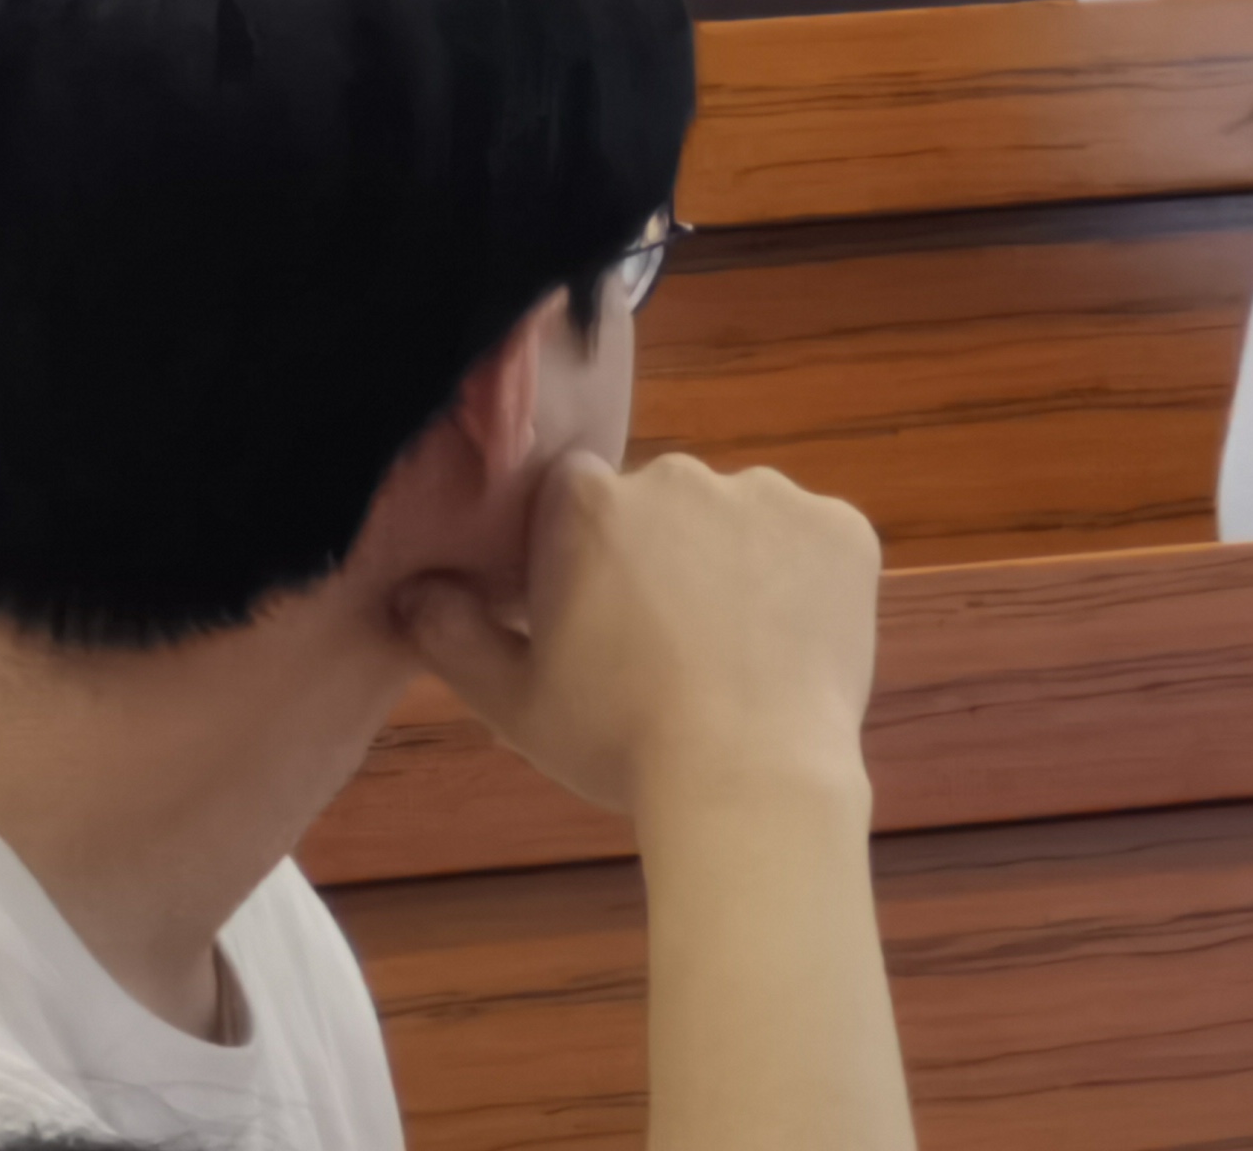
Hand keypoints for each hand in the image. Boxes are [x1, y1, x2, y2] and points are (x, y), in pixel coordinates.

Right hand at [399, 450, 881, 820]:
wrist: (751, 778)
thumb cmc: (621, 742)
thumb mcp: (514, 703)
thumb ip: (452, 636)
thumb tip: (410, 591)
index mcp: (586, 502)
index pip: (575, 501)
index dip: (583, 559)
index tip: (597, 620)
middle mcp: (675, 473)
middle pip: (662, 505)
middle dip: (665, 559)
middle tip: (671, 649)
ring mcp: (767, 494)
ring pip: (742, 521)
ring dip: (736, 567)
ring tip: (740, 657)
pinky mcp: (842, 525)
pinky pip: (817, 541)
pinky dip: (809, 581)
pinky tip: (794, 646)